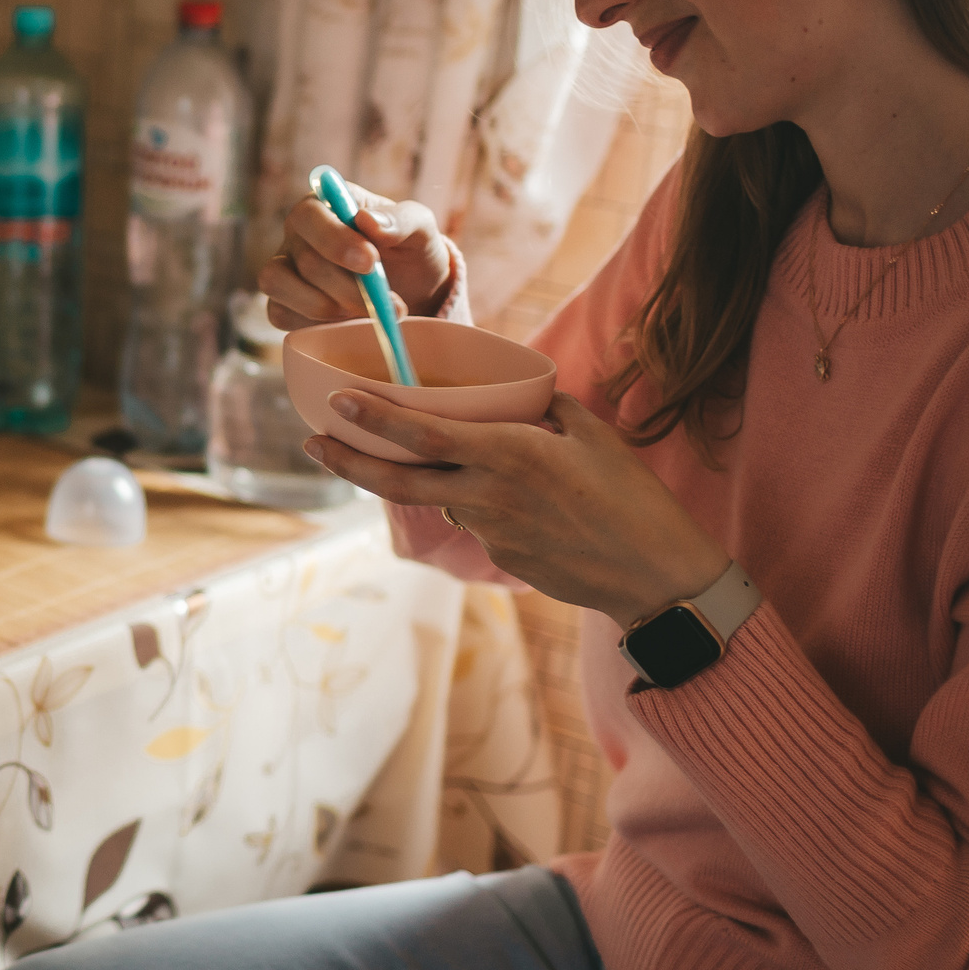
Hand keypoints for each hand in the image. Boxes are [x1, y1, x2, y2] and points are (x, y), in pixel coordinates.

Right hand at [258, 184, 453, 330]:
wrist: (413, 290)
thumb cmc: (410, 249)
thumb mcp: (420, 228)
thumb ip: (400, 219)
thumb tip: (367, 221)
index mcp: (323, 206)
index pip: (309, 215)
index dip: (334, 240)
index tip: (371, 262)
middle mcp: (297, 235)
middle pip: (305, 260)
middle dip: (348, 287)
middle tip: (384, 301)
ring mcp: (285, 269)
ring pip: (279, 285)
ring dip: (327, 306)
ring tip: (366, 311)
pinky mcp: (283, 303)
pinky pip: (278, 314)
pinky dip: (313, 323)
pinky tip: (346, 322)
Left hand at [304, 389, 729, 627]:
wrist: (654, 574)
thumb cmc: (633, 497)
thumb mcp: (593, 434)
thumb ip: (546, 409)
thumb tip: (518, 394)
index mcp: (509, 455)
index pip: (423, 436)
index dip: (374, 421)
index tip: (335, 405)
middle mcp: (488, 495)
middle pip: (399, 480)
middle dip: (349, 462)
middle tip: (314, 442)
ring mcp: (490, 532)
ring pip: (439, 498)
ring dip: (428, 480)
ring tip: (441, 460)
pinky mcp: (500, 558)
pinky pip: (472, 521)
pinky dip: (471, 502)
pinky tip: (504, 498)